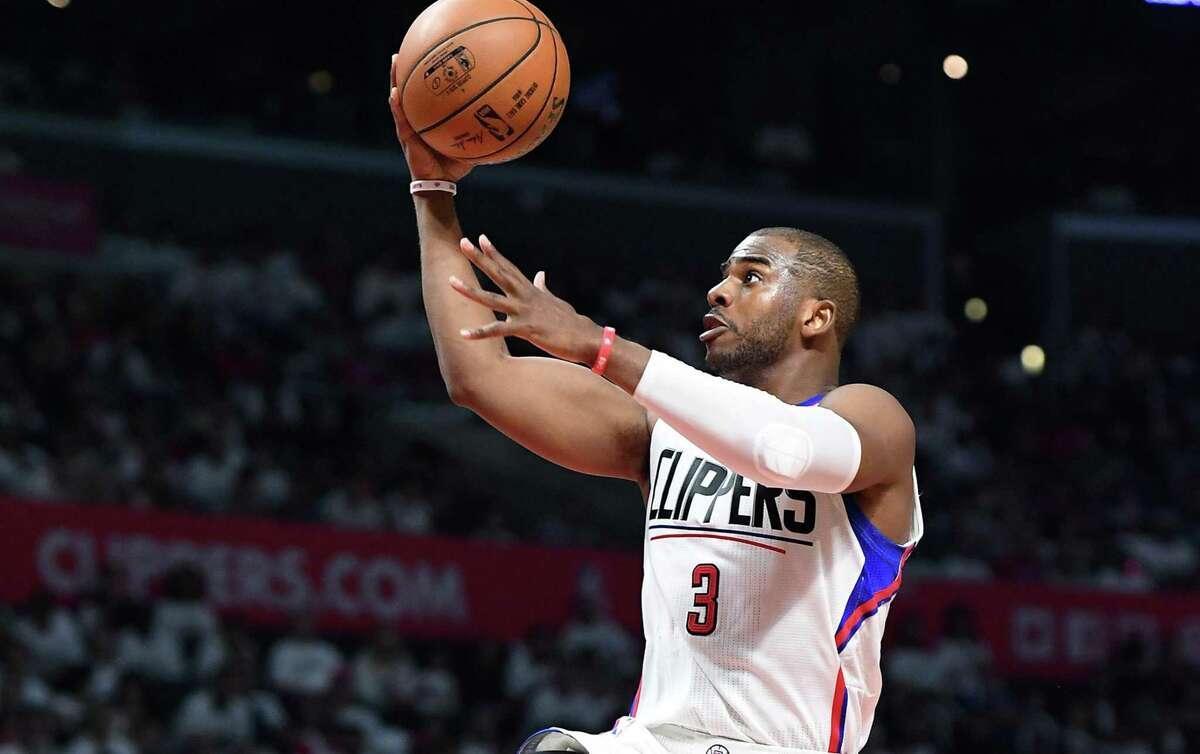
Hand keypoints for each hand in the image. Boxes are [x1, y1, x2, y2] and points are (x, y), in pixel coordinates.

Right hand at [389, 53, 472, 182]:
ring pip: (399, 98)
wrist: (439, 183)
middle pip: (410, 89)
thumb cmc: (453, 165)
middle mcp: (417, 119)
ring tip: (395, 61)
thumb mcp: (470, 145)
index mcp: (429, 119)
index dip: (424, 75)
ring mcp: (409, 126)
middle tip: (404, 50)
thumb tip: (504, 123)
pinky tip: (395, 93)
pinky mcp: (405, 136)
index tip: (427, 55)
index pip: (426, 93)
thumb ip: (482, 132)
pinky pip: (400, 117)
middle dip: (406, 69)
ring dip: (395, 79)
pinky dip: (396, 105)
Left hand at [449, 235, 603, 364]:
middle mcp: (525, 296)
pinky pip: (498, 330)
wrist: (585, 337)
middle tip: (463, 242)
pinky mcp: (526, 329)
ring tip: (451, 281)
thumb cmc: (570, 322)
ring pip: (492, 299)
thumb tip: (540, 274)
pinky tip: (463, 334)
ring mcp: (524, 311)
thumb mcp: (554, 301)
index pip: (509, 267)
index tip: (482, 238)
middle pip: (498, 273)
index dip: (495, 254)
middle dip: (480, 259)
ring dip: (470, 291)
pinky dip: (480, 333)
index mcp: (531, 291)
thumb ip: (543, 287)